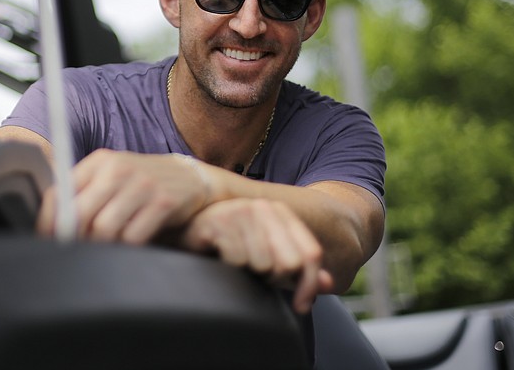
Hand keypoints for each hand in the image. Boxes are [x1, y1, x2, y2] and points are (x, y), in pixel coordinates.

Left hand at [36, 149, 210, 244]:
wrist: (189, 178)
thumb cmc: (141, 182)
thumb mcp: (112, 176)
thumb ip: (84, 192)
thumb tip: (53, 225)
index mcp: (100, 161)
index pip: (61, 192)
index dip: (49, 221)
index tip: (47, 238)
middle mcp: (119, 169)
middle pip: (80, 214)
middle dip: (74, 238)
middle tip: (75, 249)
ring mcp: (142, 185)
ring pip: (104, 229)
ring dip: (101, 245)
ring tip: (104, 247)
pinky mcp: (162, 203)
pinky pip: (132, 237)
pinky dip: (126, 247)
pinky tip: (128, 244)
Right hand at [180, 199, 333, 313]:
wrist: (184, 230)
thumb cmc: (227, 246)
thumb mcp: (267, 257)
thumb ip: (299, 268)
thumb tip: (330, 283)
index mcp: (280, 212)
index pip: (310, 253)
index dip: (310, 285)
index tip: (301, 306)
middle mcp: (262, 207)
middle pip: (289, 262)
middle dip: (275, 279)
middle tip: (255, 276)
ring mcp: (240, 212)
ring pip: (263, 264)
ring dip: (249, 273)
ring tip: (235, 263)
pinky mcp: (218, 222)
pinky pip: (238, 260)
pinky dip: (230, 267)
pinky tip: (219, 258)